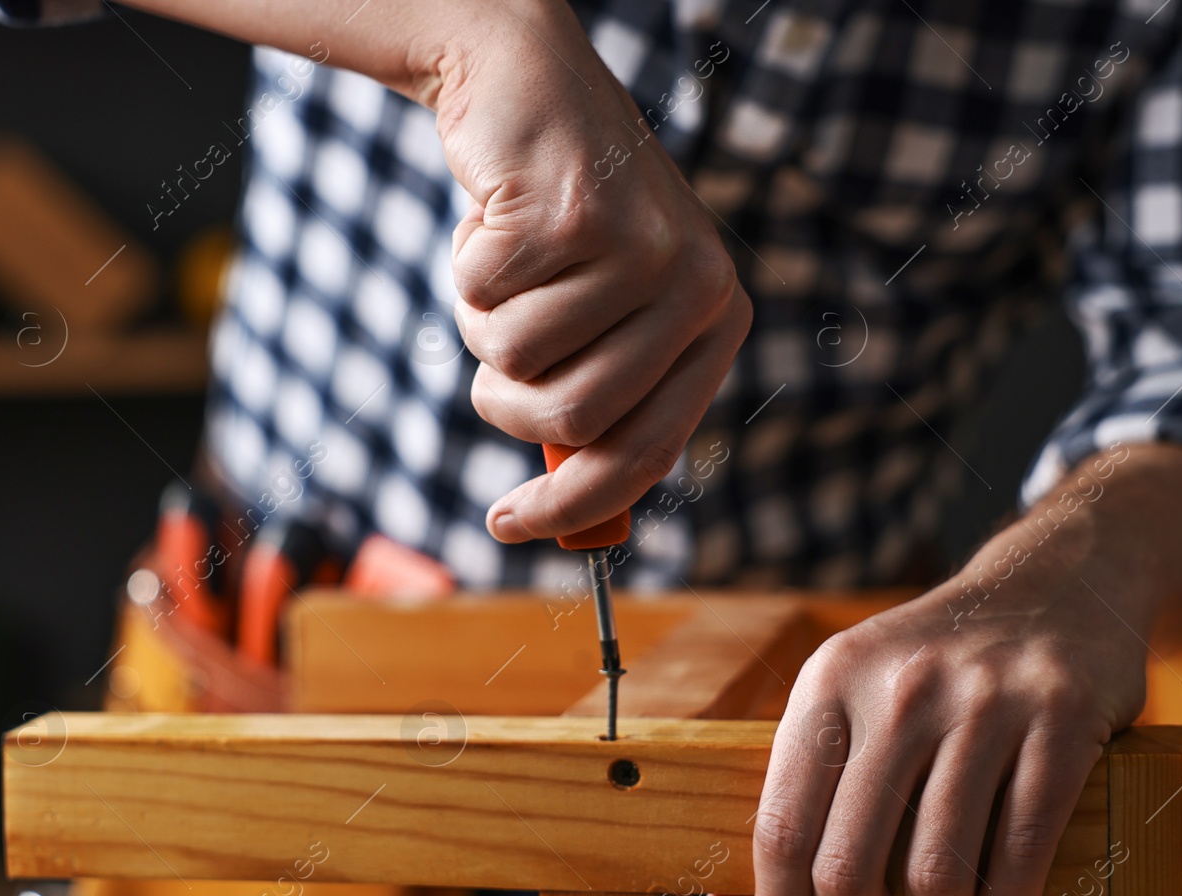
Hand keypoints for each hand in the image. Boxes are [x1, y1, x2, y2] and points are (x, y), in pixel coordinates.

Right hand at [433, 3, 750, 542]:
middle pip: (573, 419)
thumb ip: (606, 396)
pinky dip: (466, 269)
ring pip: (519, 361)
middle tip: (491, 359)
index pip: (648, 453)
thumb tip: (575, 518)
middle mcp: (696, 285)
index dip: (572, 506)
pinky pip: (483, 298)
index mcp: (716, 321)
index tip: (509, 526)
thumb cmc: (562, 220)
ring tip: (505, 268)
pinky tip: (495, 219)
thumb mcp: (607, 312)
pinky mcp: (573, 210)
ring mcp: (640, 246)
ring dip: (483, 325)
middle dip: (507, 401)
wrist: (528, 83)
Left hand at [706, 444, 1181, 895]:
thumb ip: (791, 802)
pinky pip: (1020, 853)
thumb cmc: (933, 670)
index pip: (780, 827)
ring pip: (937, 873)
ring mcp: (985, 702)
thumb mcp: (849, 703)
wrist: (1054, 586)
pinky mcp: (1061, 720)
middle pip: (849, 865)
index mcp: (830, 680)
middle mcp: (900, 689)